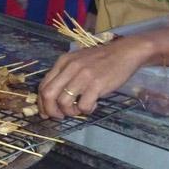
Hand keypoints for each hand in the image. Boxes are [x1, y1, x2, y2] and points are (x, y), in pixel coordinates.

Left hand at [37, 36, 154, 117]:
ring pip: (64, 102)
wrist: (125, 52)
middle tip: (60, 116)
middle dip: (51, 110)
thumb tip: (53, 98)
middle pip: (48, 95)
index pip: (43, 86)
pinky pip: (83, 105)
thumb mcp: (77, 62)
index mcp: (62, 62)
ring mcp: (82, 76)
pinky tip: (93, 105)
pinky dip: (86, 110)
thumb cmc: (101, 59)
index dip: (42, 103)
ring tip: (79, 109)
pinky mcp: (96, 84)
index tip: (46, 113)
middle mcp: (69, 68)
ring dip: (70, 111)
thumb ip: (65, 75)